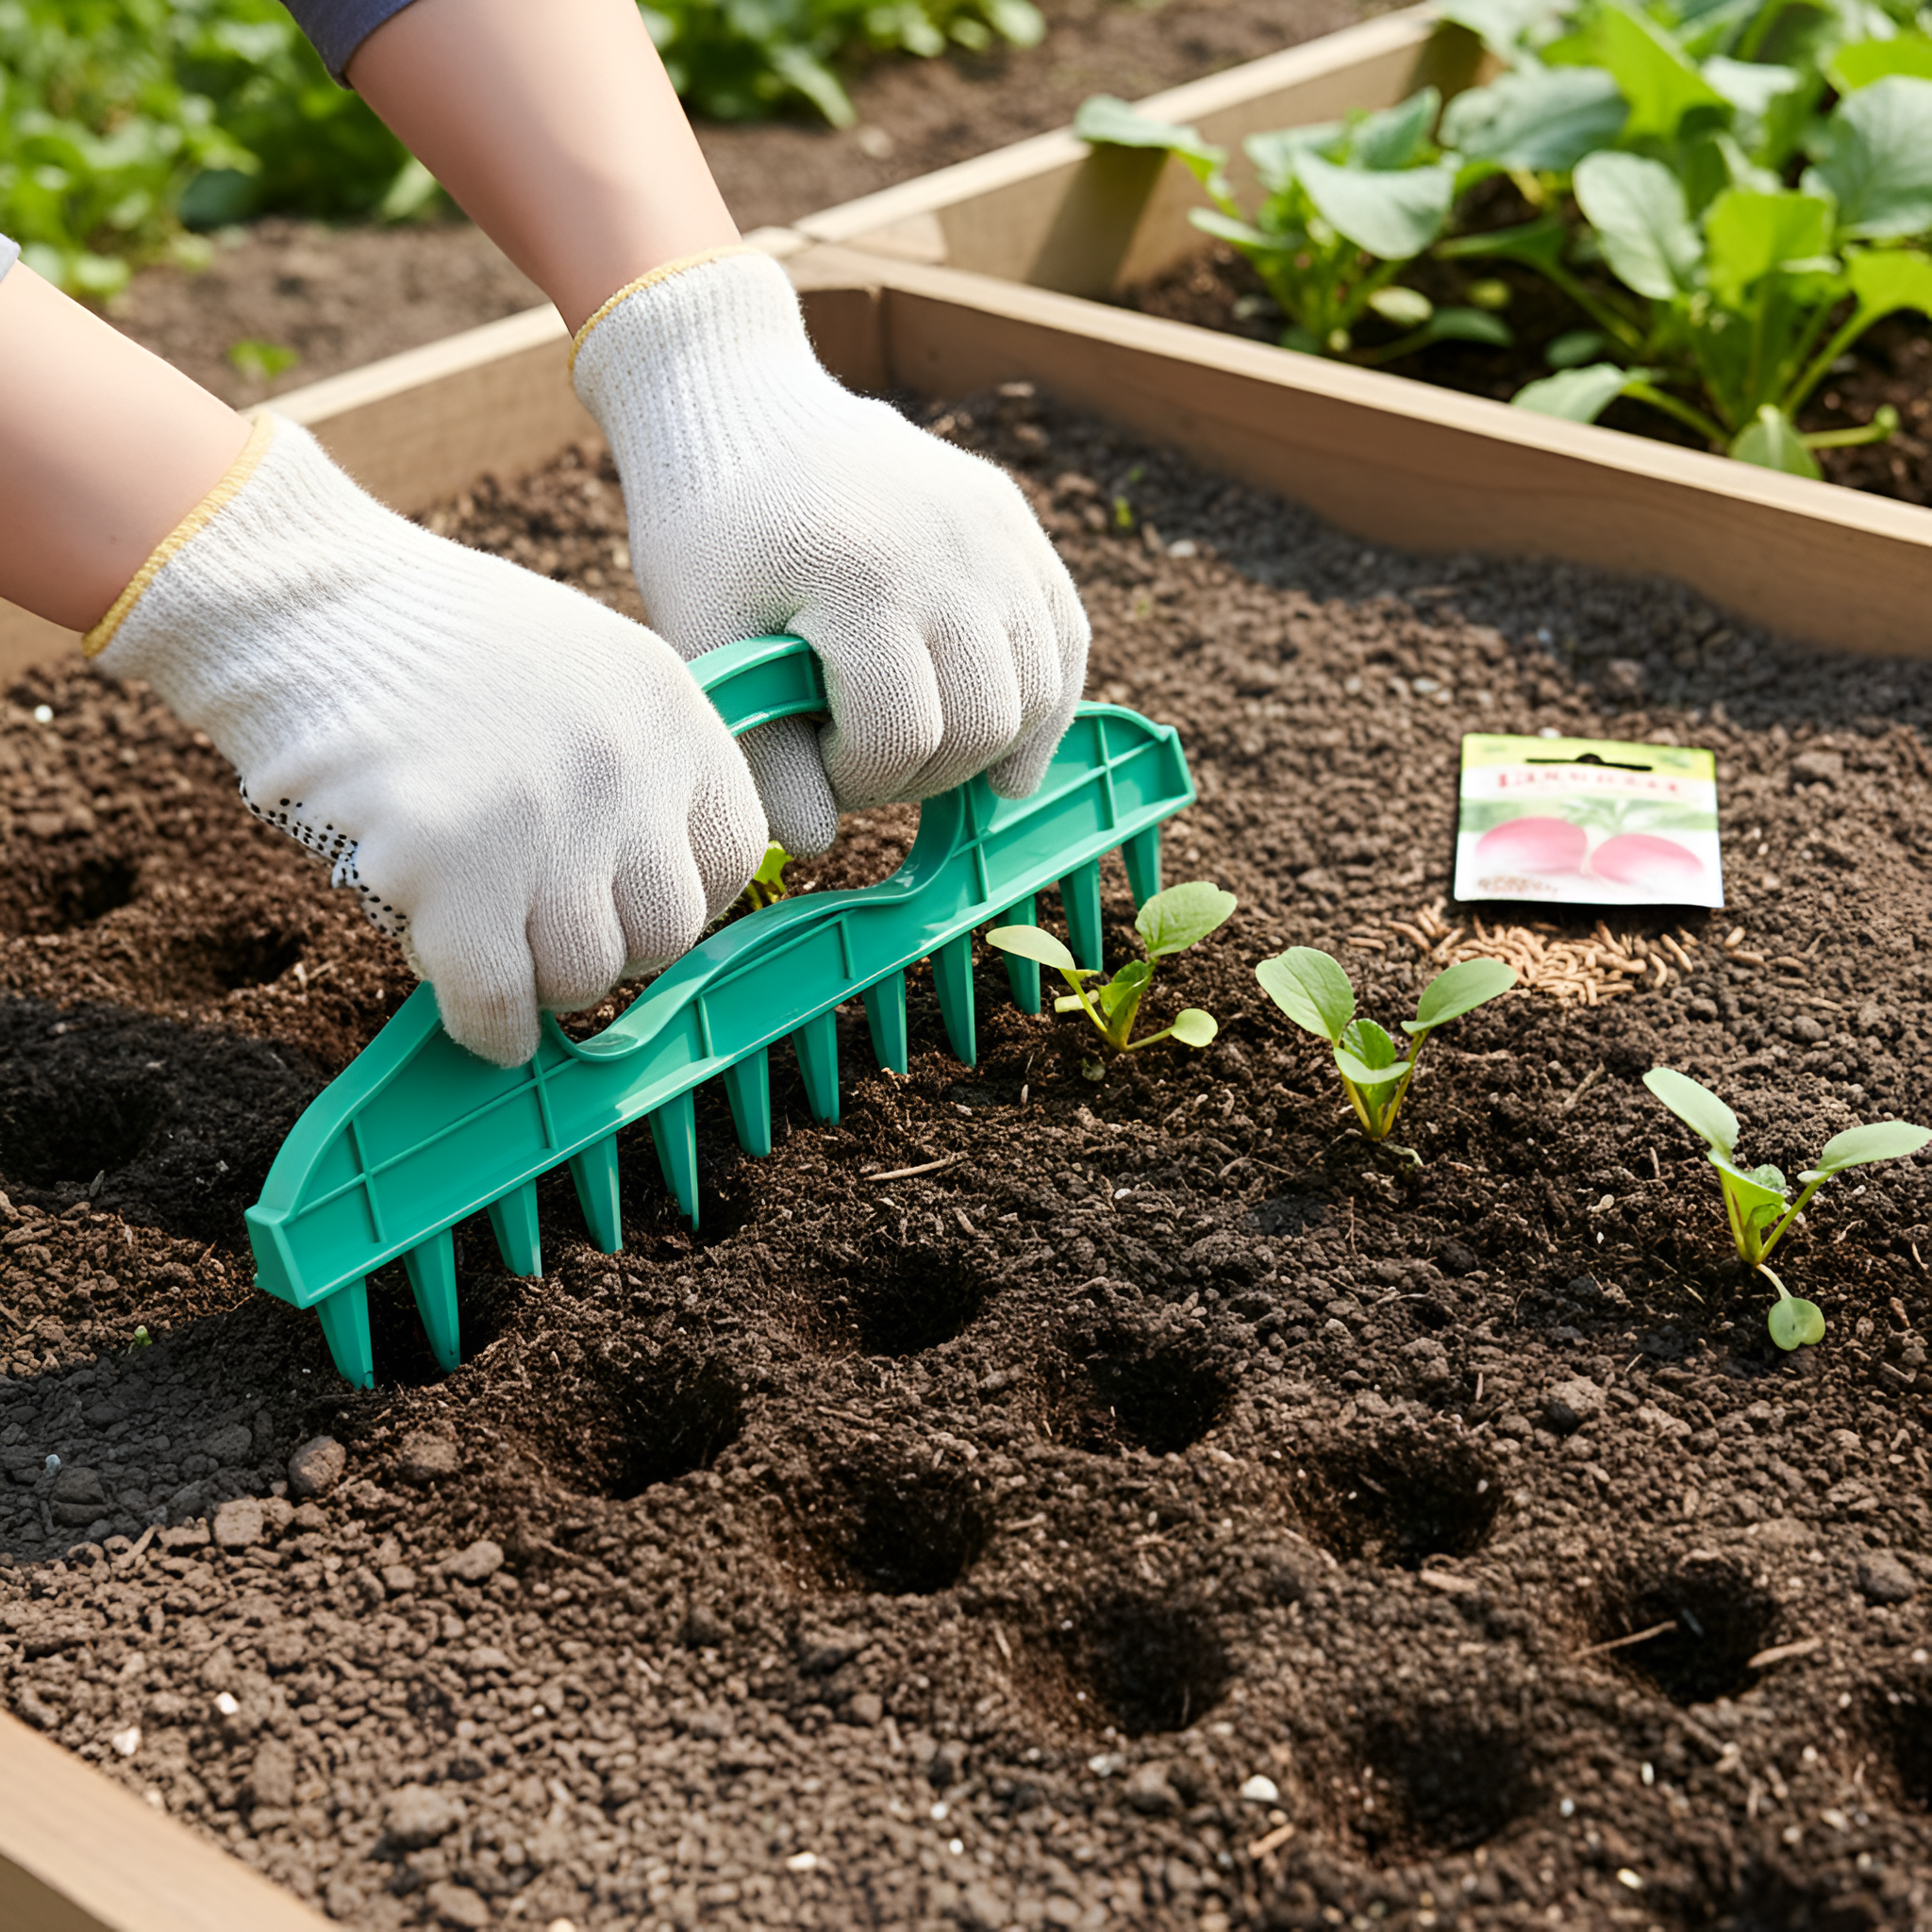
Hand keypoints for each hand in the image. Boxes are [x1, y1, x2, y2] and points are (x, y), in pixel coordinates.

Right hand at [88, 414, 765, 1065]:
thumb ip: (631, 768)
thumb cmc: (423, 641)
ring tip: (486, 942)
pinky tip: (469, 1012)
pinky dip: (486, 1024)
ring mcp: (540, 816)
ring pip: (586, 975)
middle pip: (668, 931)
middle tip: (544, 931)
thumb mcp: (577, 666)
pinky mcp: (449, 867)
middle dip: (609, 949)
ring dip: (538, 983)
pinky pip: (498, 999)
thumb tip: (642, 897)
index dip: (679, 899)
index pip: (735, 858)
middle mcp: (624, 762)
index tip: (624, 907)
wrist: (290, 595)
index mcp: (667, 707)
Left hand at [572, 247, 1090, 855]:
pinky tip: (1007, 743)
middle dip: (925, 771)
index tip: (816, 767)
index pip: (902, 736)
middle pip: (983, 722)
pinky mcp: (1012, 519)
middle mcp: (947, 548)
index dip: (859, 780)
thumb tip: (820, 843)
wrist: (739, 402)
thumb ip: (761, 749)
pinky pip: (1064, 634)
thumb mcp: (705, 639)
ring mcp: (993, 528)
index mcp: (860, 577)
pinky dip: (1043, 698)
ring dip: (986, 743)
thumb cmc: (707, 531)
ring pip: (1038, 687)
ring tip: (923, 744)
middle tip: (868, 763)